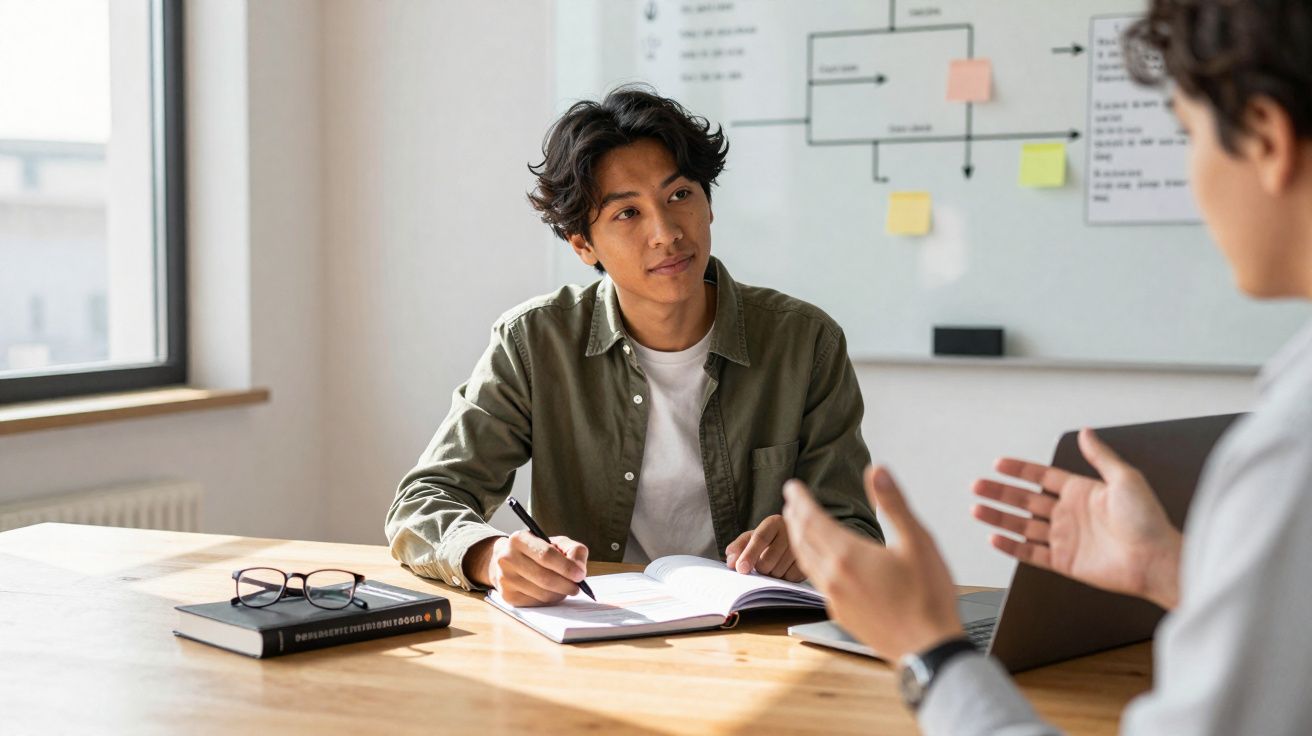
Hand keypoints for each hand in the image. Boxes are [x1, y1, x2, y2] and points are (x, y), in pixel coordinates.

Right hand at [464, 531, 588, 606]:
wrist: (508, 560)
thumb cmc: (537, 550)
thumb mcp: (556, 542)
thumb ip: (573, 549)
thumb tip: (579, 569)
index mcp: (519, 539)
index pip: (546, 555)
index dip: (566, 567)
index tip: (580, 575)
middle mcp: (507, 558)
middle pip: (544, 577)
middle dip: (566, 585)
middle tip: (577, 587)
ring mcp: (505, 578)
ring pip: (541, 593)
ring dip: (559, 594)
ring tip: (565, 588)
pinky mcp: (507, 595)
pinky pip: (536, 603)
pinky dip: (549, 600)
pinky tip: (552, 592)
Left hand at [725, 514, 804, 580]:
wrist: (796, 539)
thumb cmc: (769, 539)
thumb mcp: (752, 537)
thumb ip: (739, 546)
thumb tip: (731, 562)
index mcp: (774, 522)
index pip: (760, 538)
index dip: (749, 554)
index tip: (741, 569)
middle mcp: (790, 531)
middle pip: (767, 561)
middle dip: (760, 567)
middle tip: (762, 563)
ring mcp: (803, 547)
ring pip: (778, 572)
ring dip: (772, 573)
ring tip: (775, 564)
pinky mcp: (810, 561)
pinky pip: (791, 578)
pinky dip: (784, 577)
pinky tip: (785, 568)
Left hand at [784, 467, 962, 662]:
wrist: (928, 649)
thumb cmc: (928, 596)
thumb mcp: (918, 541)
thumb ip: (894, 504)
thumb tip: (877, 470)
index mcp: (848, 554)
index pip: (811, 519)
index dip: (799, 500)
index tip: (791, 486)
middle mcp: (834, 576)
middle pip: (802, 539)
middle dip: (795, 517)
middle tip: (790, 501)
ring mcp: (834, 599)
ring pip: (806, 562)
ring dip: (798, 540)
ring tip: (798, 527)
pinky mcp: (841, 615)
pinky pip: (816, 582)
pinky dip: (810, 563)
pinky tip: (818, 563)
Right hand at [972, 428, 1181, 609]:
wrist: (1156, 560)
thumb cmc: (1148, 520)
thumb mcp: (1125, 478)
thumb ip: (1100, 456)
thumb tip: (1086, 431)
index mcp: (1081, 492)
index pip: (1042, 477)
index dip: (1020, 471)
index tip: (999, 464)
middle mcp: (1069, 514)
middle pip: (1025, 500)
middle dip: (1000, 492)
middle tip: (978, 485)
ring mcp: (1065, 538)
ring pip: (1022, 526)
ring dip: (999, 517)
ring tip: (977, 509)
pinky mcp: (1064, 562)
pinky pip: (1031, 553)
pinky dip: (1011, 547)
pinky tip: (995, 538)